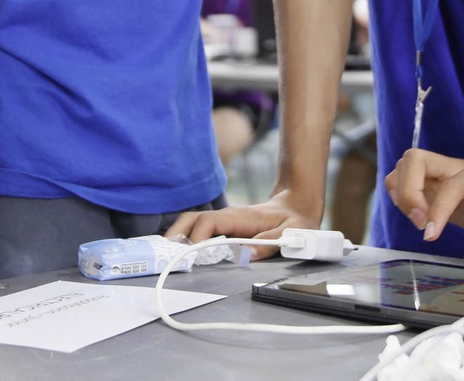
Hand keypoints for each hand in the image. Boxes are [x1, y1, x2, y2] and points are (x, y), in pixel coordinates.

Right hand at [164, 189, 320, 260]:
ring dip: (176, 236)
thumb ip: (270, 243)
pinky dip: (184, 239)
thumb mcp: (291, 232)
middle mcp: (227, 217)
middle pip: (192, 218)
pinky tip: (178, 254)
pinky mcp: (223, 228)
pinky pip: (198, 230)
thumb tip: (247, 254)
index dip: (198, 236)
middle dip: (176, 233)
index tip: (191, 255)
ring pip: (191, 222)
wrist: (298, 205)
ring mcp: (223, 221)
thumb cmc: (294, 220)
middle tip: (165, 255)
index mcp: (241, 217)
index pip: (210, 221)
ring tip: (165, 257)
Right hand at [384, 150, 463, 246]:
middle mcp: (458, 168)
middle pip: (414, 159)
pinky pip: (407, 183)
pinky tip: (420, 219)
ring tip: (419, 221)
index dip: (437, 208)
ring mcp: (445, 177)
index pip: (448, 183)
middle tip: (421, 224)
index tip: (432, 235)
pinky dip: (403, 199)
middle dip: (408, 192)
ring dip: (402, 194)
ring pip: (405, 168)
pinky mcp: (438, 190)